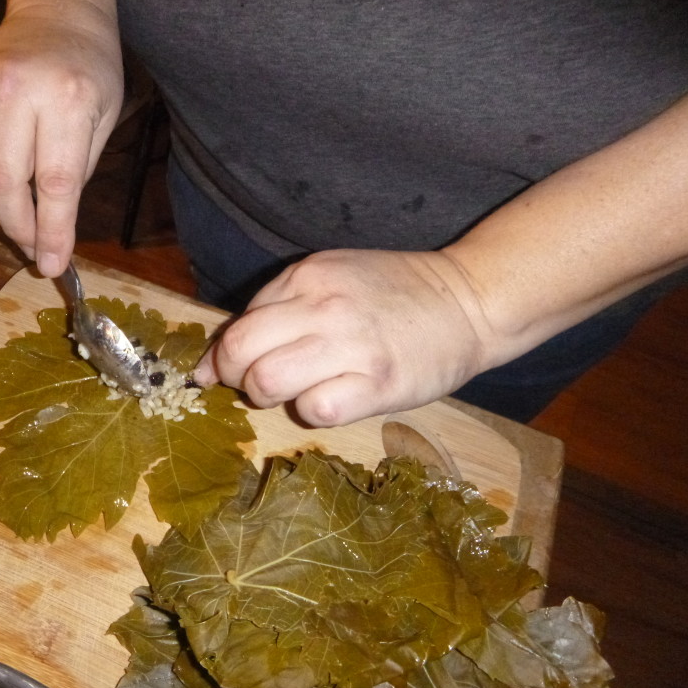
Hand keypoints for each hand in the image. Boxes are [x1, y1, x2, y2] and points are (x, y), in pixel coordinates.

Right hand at [0, 0, 123, 276]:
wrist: (55, 10)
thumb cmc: (91, 69)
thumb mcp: (104, 117)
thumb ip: (77, 171)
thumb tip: (54, 232)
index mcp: (65, 98)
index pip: (55, 182)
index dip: (52, 231)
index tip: (54, 264)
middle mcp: (16, 90)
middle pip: (4, 181)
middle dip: (19, 226)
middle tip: (35, 248)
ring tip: (22, 220)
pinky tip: (3, 183)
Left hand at [193, 249, 491, 426]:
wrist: (470, 301)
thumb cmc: (395, 294)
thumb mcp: (333, 278)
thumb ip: (279, 306)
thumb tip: (217, 359)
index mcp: (307, 276)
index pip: (237, 324)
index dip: (223, 356)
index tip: (222, 372)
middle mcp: (322, 306)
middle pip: (239, 353)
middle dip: (235, 377)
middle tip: (257, 384)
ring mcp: (350, 345)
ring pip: (266, 383)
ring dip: (270, 396)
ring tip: (296, 390)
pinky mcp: (378, 383)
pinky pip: (315, 409)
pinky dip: (313, 411)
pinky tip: (331, 399)